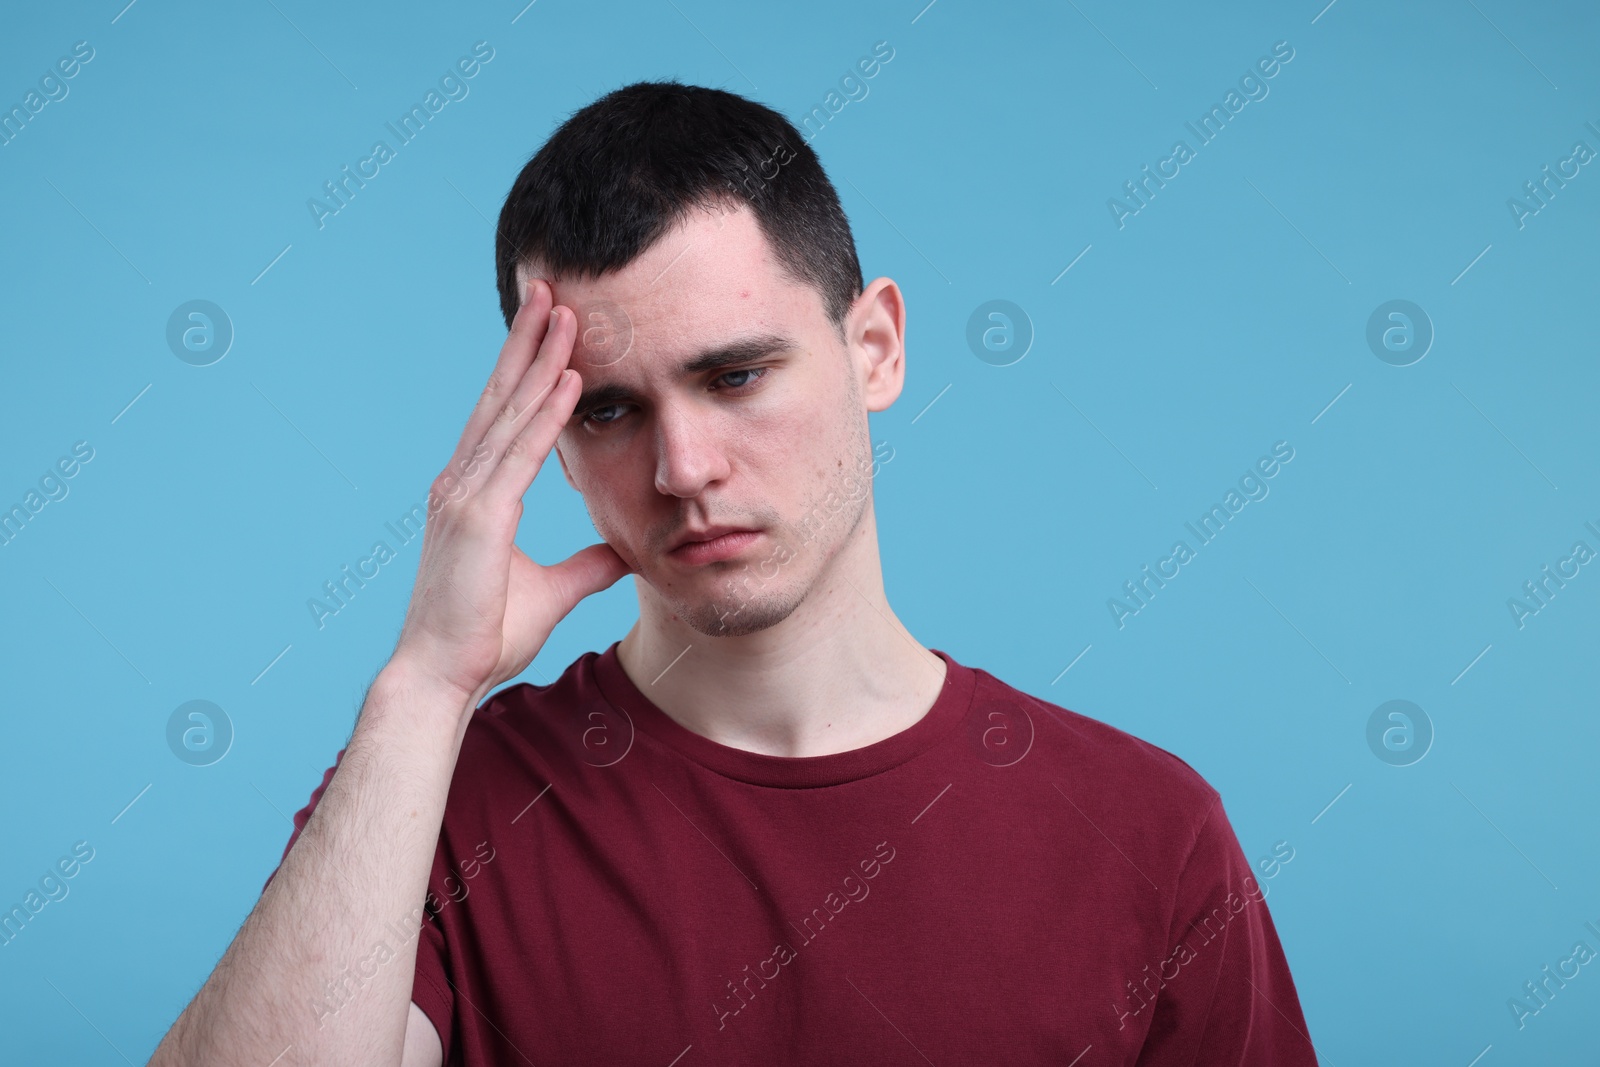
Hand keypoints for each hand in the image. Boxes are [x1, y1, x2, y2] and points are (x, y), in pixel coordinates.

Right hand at [389, 278, 630, 707]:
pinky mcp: (479, 515)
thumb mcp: (552, 591)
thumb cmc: (486, 635)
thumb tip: (624, 552)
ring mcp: (466, 494)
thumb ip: (586, 565)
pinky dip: (546, 413)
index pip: (504, 416)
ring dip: (541, 360)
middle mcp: (462, 482)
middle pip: (501, 396)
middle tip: (549, 289)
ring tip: (565, 311)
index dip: (527, 368)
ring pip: (511, 412)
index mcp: (473, 493)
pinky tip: (570, 378)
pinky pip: (521, 452)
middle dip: (528, 341)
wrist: (444, 674)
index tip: (549, 326)